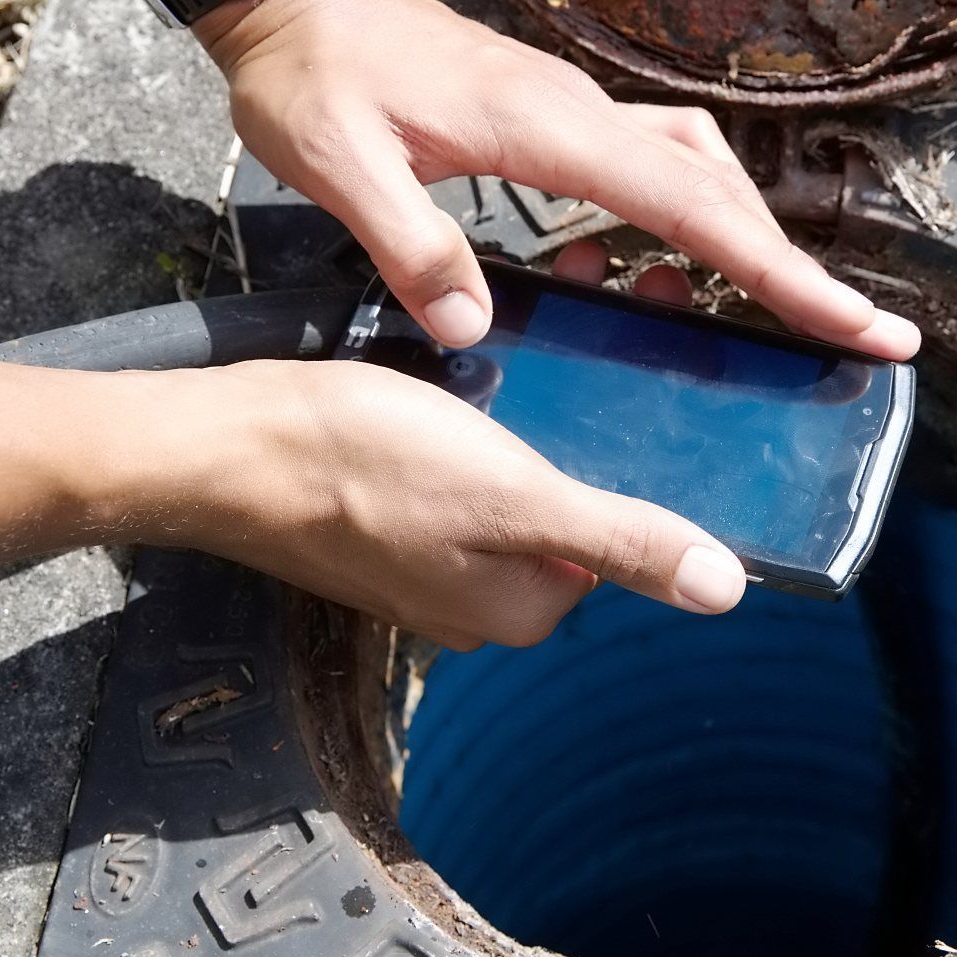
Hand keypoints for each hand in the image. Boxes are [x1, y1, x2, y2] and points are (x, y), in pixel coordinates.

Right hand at [153, 358, 747, 650]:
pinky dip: (474, 425)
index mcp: (521, 608)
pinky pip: (459, 475)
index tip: (644, 386)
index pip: (618, 543)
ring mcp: (424, 562)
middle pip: (566, 514)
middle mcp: (476, 600)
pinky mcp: (385, 520)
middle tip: (591, 348)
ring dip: (530, 421)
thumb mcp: (515, 499)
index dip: (635, 463)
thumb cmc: (365, 469)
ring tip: (527, 351)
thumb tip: (726, 591)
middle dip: (585, 432)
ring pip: (512, 487)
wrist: (230, 445)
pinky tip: (461, 378)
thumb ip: (622, 541)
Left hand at [195, 0, 919, 360]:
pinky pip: (647, 168)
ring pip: (693, 172)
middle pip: (718, 190)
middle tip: (859, 336)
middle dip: (792, 267)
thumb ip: (408, 244)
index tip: (855, 321)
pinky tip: (644, 268)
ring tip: (763, 313)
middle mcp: (579, 112)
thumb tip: (474, 328)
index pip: (691, 207)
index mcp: (547, 127)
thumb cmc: (311, 73)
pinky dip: (679, 217)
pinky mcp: (550, 116)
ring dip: (737, 239)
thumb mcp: (337, 164)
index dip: (779, 272)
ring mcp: (570, 109)